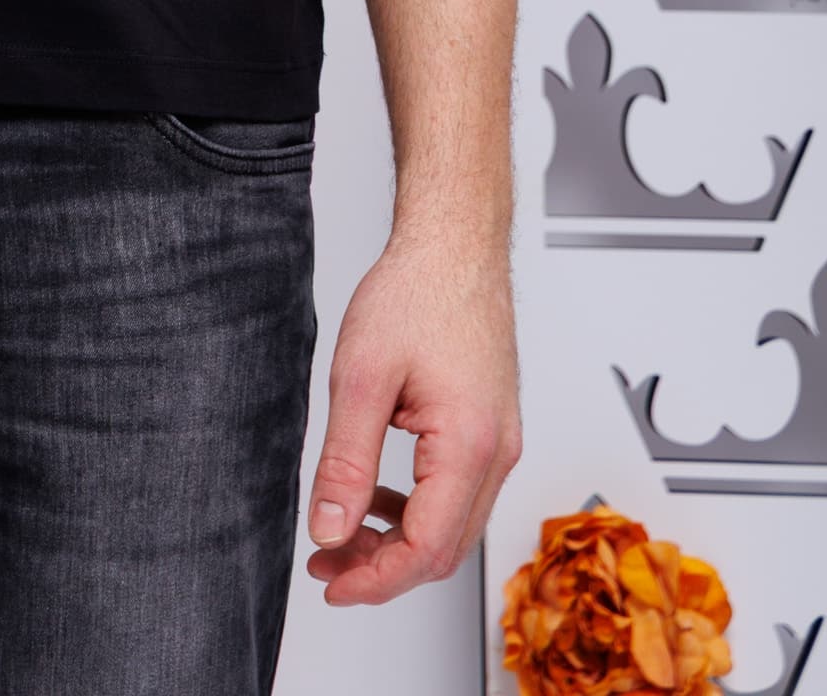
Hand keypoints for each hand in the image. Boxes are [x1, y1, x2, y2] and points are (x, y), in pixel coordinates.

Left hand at [303, 229, 520, 605]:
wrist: (453, 245)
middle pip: (444, 549)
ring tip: (343, 530)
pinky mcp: (492, 429)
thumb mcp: (360, 379)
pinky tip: (379, 493)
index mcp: (470, 446)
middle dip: (382, 567)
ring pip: (453, 526)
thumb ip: (345, 463)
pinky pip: (458, 493)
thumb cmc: (415, 294)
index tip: (328, 580)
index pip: (426, 550)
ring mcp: (501, 442)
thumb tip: (329, 530)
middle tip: (325, 559)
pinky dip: (418, 508)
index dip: (373, 578)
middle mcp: (498, 453)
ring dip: (400, 540)